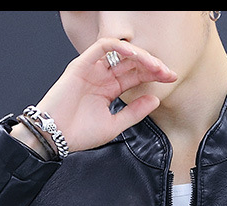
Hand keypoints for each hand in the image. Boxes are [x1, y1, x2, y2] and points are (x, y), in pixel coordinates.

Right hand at [25, 37, 176, 154]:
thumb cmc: (79, 134)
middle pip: (132, 63)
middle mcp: (102, 76)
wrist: (55, 137)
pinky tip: (135, 55)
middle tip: (167, 72)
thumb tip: (156, 100)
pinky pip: (102, 47)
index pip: (136, 75)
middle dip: (152, 65)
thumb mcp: (115, 125)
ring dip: (140, 56)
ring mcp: (92, 69)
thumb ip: (135, 112)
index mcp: (109, 89)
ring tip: (155, 65)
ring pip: (120, 53)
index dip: (154, 74)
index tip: (171, 78)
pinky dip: (120, 47)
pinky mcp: (81, 64)